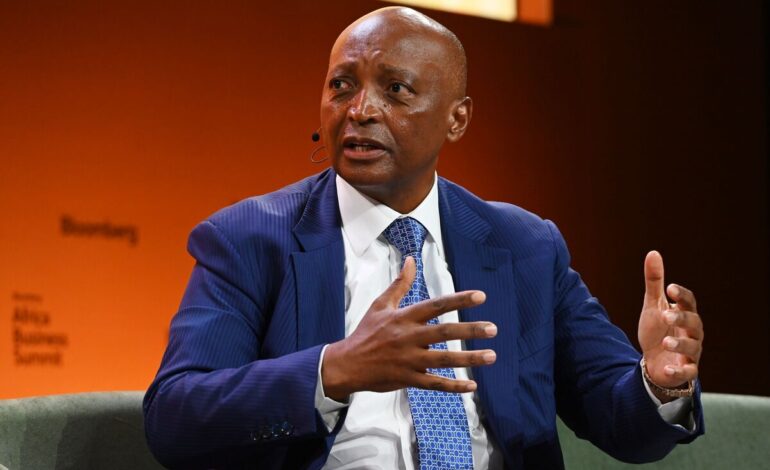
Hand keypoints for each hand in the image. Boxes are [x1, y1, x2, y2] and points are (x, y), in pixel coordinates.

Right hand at [322, 257, 497, 400]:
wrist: (347, 364)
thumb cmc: (366, 332)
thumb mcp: (381, 305)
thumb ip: (400, 283)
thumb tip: (410, 260)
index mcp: (404, 317)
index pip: (436, 305)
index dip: (459, 300)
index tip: (481, 296)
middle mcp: (409, 337)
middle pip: (444, 332)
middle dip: (470, 331)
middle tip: (493, 329)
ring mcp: (410, 360)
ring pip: (444, 360)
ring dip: (469, 359)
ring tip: (491, 356)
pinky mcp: (408, 379)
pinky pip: (435, 384)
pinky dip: (454, 386)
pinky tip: (472, 385)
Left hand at [638, 251, 702, 400]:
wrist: (653, 361)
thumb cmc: (657, 329)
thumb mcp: (652, 305)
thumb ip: (654, 282)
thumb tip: (653, 253)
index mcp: (685, 314)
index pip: (689, 302)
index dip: (682, 295)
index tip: (670, 288)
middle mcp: (692, 333)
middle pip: (694, 323)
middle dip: (682, 318)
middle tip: (666, 314)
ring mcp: (691, 352)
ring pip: (693, 348)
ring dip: (680, 344)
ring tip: (666, 341)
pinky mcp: (686, 371)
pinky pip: (688, 372)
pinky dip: (679, 371)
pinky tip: (668, 368)